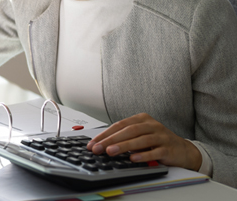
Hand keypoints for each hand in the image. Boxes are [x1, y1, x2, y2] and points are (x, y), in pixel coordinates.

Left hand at [87, 113, 201, 170]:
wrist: (183, 150)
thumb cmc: (157, 142)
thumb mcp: (140, 136)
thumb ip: (124, 138)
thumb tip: (102, 145)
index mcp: (142, 119)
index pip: (119, 125)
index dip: (105, 134)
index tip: (93, 143)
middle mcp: (151, 125)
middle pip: (128, 131)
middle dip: (110, 140)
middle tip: (98, 148)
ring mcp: (161, 136)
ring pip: (140, 140)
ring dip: (123, 146)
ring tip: (110, 152)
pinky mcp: (168, 148)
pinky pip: (154, 151)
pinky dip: (143, 155)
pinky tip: (133, 158)